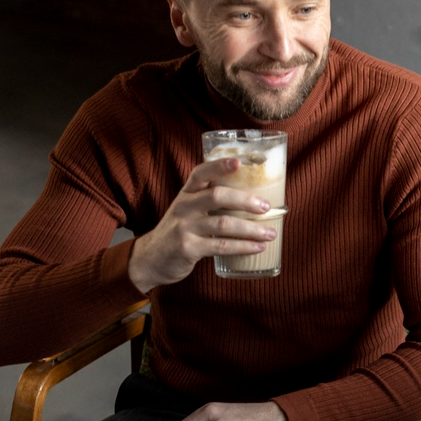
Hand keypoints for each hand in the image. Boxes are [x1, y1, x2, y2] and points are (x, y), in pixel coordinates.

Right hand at [127, 157, 279, 289]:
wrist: (151, 259)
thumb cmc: (179, 231)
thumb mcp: (188, 210)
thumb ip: (209, 201)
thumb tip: (253, 199)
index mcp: (186, 193)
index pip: (201, 172)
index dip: (219, 165)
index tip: (239, 162)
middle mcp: (184, 206)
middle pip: (217, 196)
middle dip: (245, 200)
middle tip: (267, 207)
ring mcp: (184, 227)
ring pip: (223, 224)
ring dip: (251, 229)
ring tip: (270, 233)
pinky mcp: (188, 248)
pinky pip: (221, 246)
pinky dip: (243, 247)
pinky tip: (257, 247)